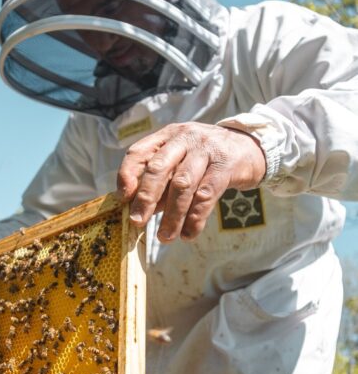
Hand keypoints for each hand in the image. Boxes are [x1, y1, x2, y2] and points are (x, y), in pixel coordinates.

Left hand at [117, 122, 266, 241]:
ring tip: (165, 237)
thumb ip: (161, 182)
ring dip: (172, 215)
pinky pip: (206, 194)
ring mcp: (207, 149)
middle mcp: (185, 138)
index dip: (127, 174)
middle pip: (159, 167)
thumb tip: (137, 209)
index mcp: (168, 135)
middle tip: (137, 223)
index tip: (122, 199)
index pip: (139, 152)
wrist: (251, 148)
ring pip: (183, 184)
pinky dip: (195, 218)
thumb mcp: (181, 161)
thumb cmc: (207, 159)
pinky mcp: (226, 165)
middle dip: (146, 198)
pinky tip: (188, 234)